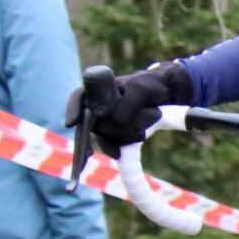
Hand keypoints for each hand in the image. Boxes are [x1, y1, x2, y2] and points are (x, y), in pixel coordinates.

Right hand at [64, 62, 192, 153]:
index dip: (73, 110)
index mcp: (99, 90)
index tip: (72, 123)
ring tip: (141, 133)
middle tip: (135, 129)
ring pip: (102, 135)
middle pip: (91, 123)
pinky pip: (109, 144)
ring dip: (119, 138)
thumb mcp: (142, 89)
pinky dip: (115, 148)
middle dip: (109, 129)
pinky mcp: (115, 133)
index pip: (78, 98)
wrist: (166, 94)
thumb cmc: (150, 86)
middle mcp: (98, 107)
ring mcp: (105, 121)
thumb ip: (130, 101)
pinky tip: (120, 153)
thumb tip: (117, 120)